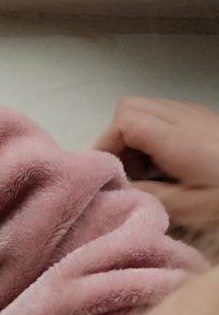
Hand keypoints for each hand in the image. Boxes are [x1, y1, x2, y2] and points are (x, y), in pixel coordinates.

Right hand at [95, 97, 218, 246]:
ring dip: (135, 136)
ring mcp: (198, 114)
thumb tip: (118, 186)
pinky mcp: (207, 120)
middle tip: (126, 171)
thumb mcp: (189, 208)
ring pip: (147, 108)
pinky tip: (167, 163)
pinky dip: (154, 135)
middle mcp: (186, 117)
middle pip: (131, 107)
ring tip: (146, 170)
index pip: (124, 121)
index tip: (110, 173)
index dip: (108, 144)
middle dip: (118, 137)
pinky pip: (167, 115)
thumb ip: (147, 194)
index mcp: (178, 137)